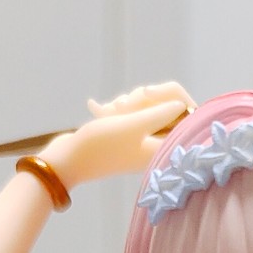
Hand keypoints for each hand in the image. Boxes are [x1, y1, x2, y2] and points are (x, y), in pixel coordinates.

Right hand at [45, 82, 193, 189]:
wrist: (68, 159)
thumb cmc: (101, 144)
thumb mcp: (133, 125)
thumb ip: (161, 114)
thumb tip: (182, 105)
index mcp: (164, 148)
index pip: (184, 111)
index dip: (167, 95)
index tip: (147, 93)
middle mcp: (156, 145)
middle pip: (164, 105)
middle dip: (141, 98)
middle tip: (120, 105)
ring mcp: (142, 140)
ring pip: (145, 105)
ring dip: (126, 101)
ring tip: (107, 110)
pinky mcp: (128, 135)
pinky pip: (130, 111)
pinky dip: (116, 107)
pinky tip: (96, 108)